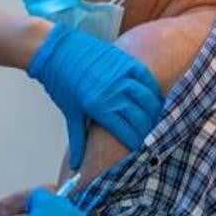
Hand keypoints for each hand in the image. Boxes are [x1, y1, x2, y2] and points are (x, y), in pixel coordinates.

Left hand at [28, 24, 163, 169]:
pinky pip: (147, 79)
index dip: (138, 144)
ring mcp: (121, 75)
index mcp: (99, 108)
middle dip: (150, 132)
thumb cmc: (60, 82)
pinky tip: (157, 101)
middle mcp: (114, 92)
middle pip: (142, 119)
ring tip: (160, 123)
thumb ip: (78, 139)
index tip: (144, 152)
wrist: (55, 50)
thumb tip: (76, 165)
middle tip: (155, 141)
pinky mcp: (126, 62)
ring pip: (149, 100)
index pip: (127, 132)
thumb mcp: (70, 111)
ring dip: (156, 113)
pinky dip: (154, 91)